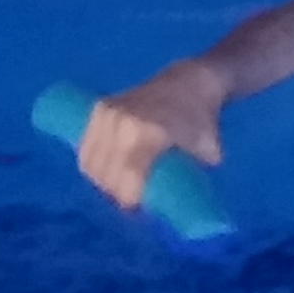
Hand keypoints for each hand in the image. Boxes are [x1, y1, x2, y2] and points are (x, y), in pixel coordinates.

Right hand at [79, 65, 224, 208]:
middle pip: (107, 174)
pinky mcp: (100, 108)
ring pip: (91, 161)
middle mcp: (123, 123)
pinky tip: (101, 172)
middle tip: (130, 199)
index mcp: (150, 134)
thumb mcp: (207, 154)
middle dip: (115, 192)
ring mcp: (108, 114)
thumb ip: (194, 179)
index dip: (130, 200)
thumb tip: (183, 210)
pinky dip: (90, 162)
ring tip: (118, 186)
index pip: (128, 178)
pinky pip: (86, 145)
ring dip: (101, 179)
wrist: (189, 82)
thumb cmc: (201, 121)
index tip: (138, 208)